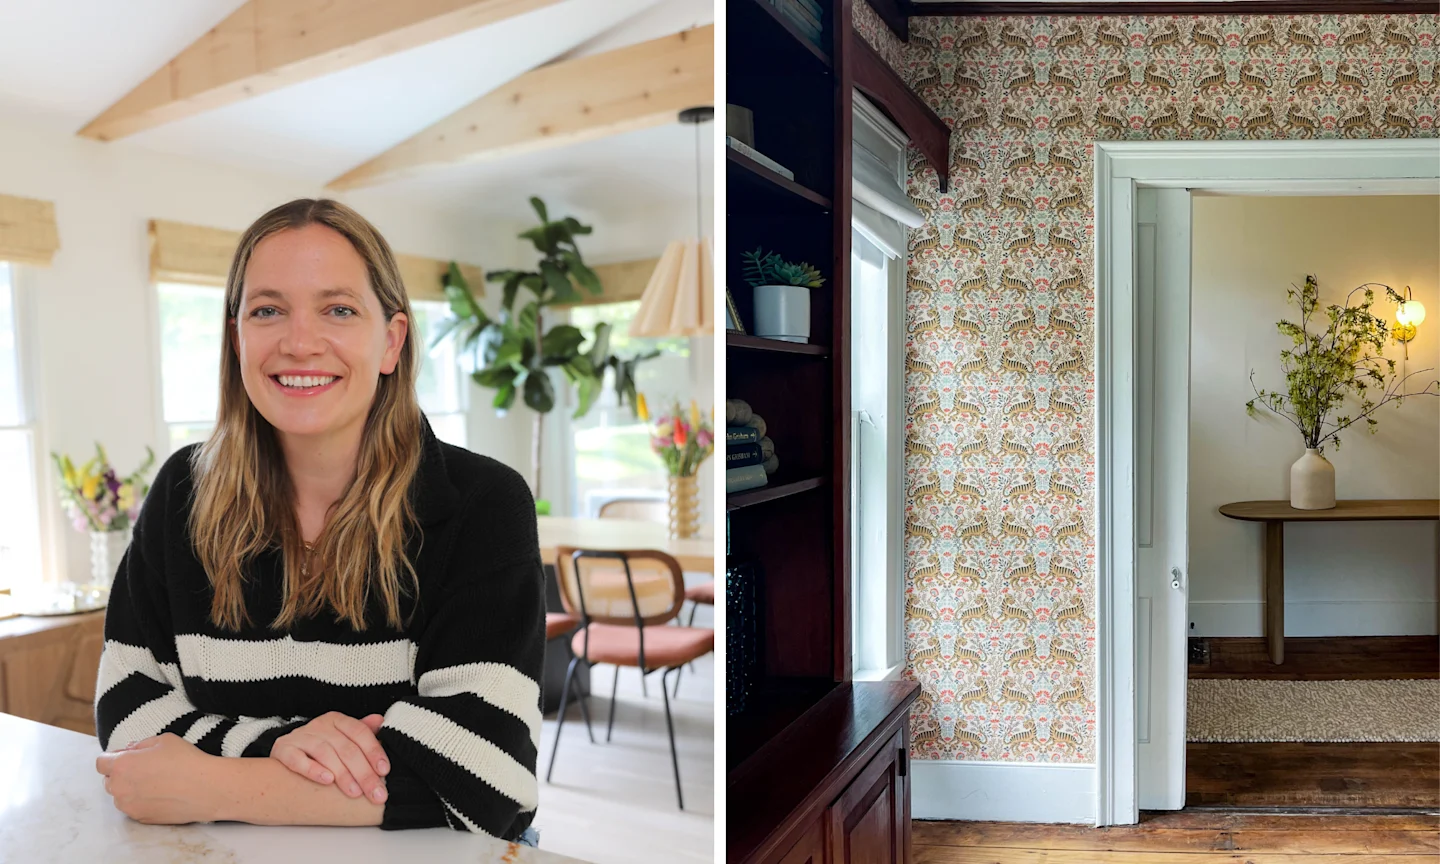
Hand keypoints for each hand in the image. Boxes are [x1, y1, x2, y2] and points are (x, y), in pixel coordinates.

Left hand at [96, 734, 219, 823]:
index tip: (127, 756)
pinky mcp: (141, 818)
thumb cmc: (187, 760)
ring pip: (120, 796)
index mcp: (122, 765)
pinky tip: (160, 794)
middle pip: (109, 781)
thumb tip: (130, 750)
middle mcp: (120, 788)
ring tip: (153, 783)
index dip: (112, 758)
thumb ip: (140, 744)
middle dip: (120, 774)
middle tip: (143, 769)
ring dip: (129, 789)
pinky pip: (133, 808)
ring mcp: (129, 806)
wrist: (206, 789)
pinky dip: (141, 801)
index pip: (101, 763)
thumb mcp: (164, 740)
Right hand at [270, 712, 389, 802]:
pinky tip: (326, 780)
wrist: (284, 753)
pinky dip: (312, 769)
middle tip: (375, 793)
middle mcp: (319, 725)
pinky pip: (297, 759)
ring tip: (354, 792)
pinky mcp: (283, 749)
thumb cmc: (318, 748)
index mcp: (337, 720)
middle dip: (364, 773)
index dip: (374, 751)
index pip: (360, 732)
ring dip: (342, 774)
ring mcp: (300, 736)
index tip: (384, 771)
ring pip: (325, 753)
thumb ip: (362, 731)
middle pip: (346, 747)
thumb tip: (381, 721)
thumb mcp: (342, 737)